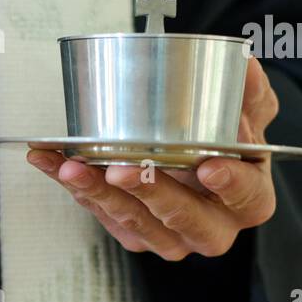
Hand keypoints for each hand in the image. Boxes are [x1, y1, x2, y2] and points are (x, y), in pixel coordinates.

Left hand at [26, 56, 278, 260]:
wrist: (196, 164)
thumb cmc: (223, 144)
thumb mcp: (245, 114)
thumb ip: (246, 92)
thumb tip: (244, 63)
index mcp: (249, 200)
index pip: (246, 197)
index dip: (230, 185)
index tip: (209, 167)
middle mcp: (212, 228)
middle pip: (183, 218)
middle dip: (149, 192)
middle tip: (121, 169)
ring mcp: (171, 237)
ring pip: (136, 224)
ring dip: (100, 194)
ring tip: (72, 167)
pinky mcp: (136, 236)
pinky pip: (102, 215)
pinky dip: (75, 189)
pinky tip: (53, 164)